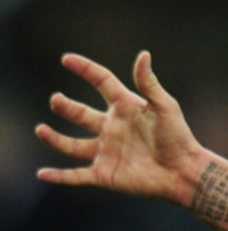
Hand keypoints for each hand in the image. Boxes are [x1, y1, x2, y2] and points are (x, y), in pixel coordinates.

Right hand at [35, 51, 201, 203]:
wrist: (183, 171)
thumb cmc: (178, 137)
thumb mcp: (164, 106)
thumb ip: (149, 83)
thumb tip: (143, 54)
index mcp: (126, 107)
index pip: (102, 82)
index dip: (85, 69)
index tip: (67, 59)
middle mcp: (113, 128)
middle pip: (81, 114)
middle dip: (66, 107)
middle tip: (56, 100)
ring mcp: (107, 151)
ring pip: (72, 145)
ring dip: (55, 139)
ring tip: (41, 130)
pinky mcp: (105, 174)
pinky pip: (76, 176)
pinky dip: (59, 176)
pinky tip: (43, 174)